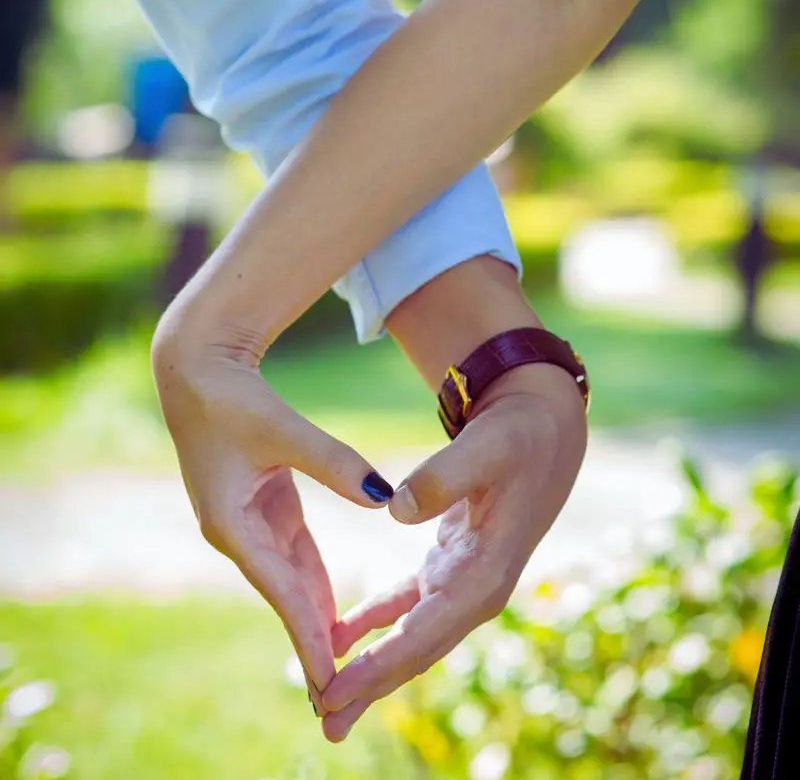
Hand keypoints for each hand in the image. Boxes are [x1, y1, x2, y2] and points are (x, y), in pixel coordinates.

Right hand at [151, 314, 394, 696]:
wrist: (197, 370)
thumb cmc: (230, 398)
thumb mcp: (282, 429)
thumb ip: (332, 462)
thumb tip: (381, 496)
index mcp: (231, 523)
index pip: (280, 590)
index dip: (307, 635)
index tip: (329, 679)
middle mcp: (236, 532)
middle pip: (283, 595)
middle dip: (311, 641)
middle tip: (340, 693)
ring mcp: (248, 520)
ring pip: (290, 577)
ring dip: (314, 616)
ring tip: (341, 664)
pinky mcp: (261, 504)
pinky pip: (293, 551)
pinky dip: (313, 580)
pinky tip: (333, 609)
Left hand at [320, 365, 585, 740]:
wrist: (545, 429)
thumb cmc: (519, 437)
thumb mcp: (486, 447)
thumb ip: (443, 477)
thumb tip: (395, 508)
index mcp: (485, 572)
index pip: (424, 633)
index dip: (379, 667)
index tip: (335, 693)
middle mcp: (476, 588)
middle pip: (416, 650)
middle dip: (372, 688)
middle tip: (326, 723)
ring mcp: (465, 580)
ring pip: (410, 636)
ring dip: (372, 667)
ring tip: (330, 701)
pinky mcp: (452, 564)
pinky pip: (408, 605)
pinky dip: (376, 622)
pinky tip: (343, 637)